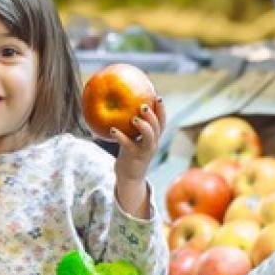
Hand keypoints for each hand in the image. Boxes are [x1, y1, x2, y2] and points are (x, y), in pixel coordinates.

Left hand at [112, 101, 164, 216]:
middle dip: (153, 115)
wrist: (129, 177)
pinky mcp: (133, 157)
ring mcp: (144, 151)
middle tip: (143, 106)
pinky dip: (120, 137)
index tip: (157, 97)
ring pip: (149, 137)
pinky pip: (128, 145)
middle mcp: (152, 144)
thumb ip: (133, 127)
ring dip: (143, 126)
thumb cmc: (130, 154)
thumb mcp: (135, 139)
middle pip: (157, 128)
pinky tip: (112, 130)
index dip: (161, 110)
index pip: (162, 122)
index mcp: (154, 138)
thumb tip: (122, 106)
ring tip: (133, 118)